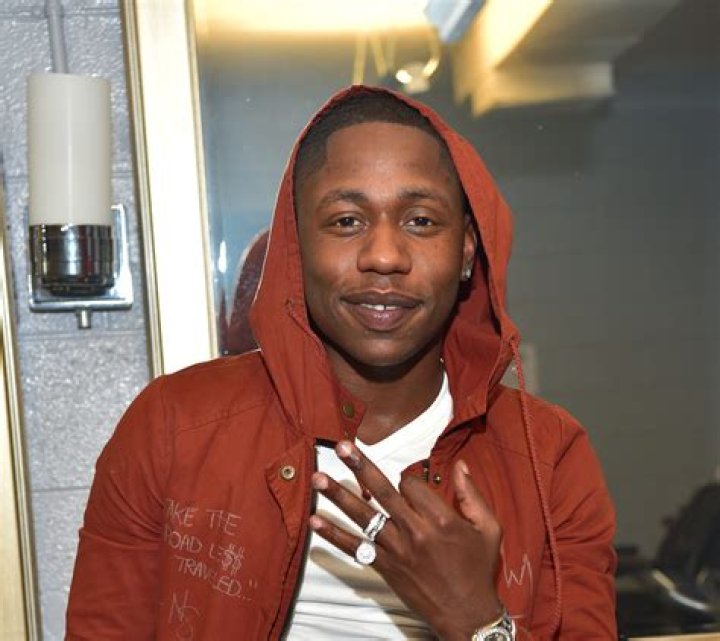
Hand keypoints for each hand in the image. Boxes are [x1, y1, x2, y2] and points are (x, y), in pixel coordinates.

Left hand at [309, 440, 502, 640]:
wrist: (466, 614)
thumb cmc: (478, 570)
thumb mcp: (488, 529)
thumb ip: (472, 495)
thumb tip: (460, 465)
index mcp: (441, 519)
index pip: (411, 484)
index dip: (408, 480)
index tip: (411, 487)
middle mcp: (415, 531)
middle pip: (382, 492)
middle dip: (360, 467)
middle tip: (341, 447)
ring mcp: (396, 550)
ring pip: (363, 516)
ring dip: (338, 496)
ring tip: (317, 478)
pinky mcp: (385, 567)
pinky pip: (354, 548)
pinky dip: (333, 535)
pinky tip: (315, 522)